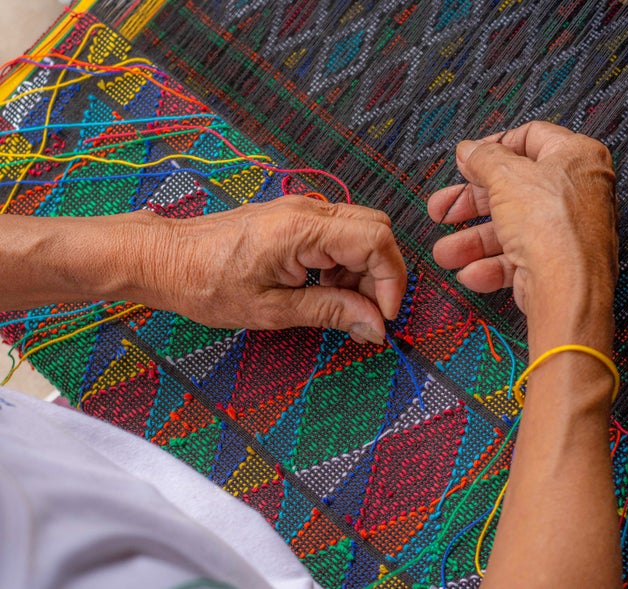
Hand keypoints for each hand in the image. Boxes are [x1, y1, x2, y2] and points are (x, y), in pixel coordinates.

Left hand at [139, 195, 406, 342]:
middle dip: (382, 275)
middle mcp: (308, 210)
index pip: (377, 241)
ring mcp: (302, 210)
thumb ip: (330, 312)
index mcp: (303, 229)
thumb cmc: (205, 284)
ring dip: (363, 272)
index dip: (391, 281)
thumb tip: (375, 327)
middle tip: (366, 313)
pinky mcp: (295, 218)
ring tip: (340, 305)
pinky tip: (324, 290)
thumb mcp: (271, 310)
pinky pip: (339, 235)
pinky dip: (345, 264)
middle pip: (377, 230)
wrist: (165, 258)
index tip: (383, 317)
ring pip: (361, 232)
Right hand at [427, 122, 617, 350]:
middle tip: (443, 209)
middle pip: (513, 188)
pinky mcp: (556, 264)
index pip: (532, 138)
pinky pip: (518, 259)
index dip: (494, 146)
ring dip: (472, 242)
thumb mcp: (506, 177)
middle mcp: (576, 192)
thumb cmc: (551, 225)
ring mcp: (566, 230)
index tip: (467, 159)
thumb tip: (470, 149)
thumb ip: (484, 158)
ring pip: (510, 229)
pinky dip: (491, 266)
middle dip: (471, 204)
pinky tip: (470, 272)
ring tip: (445, 253)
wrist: (568, 289)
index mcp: (576, 157)